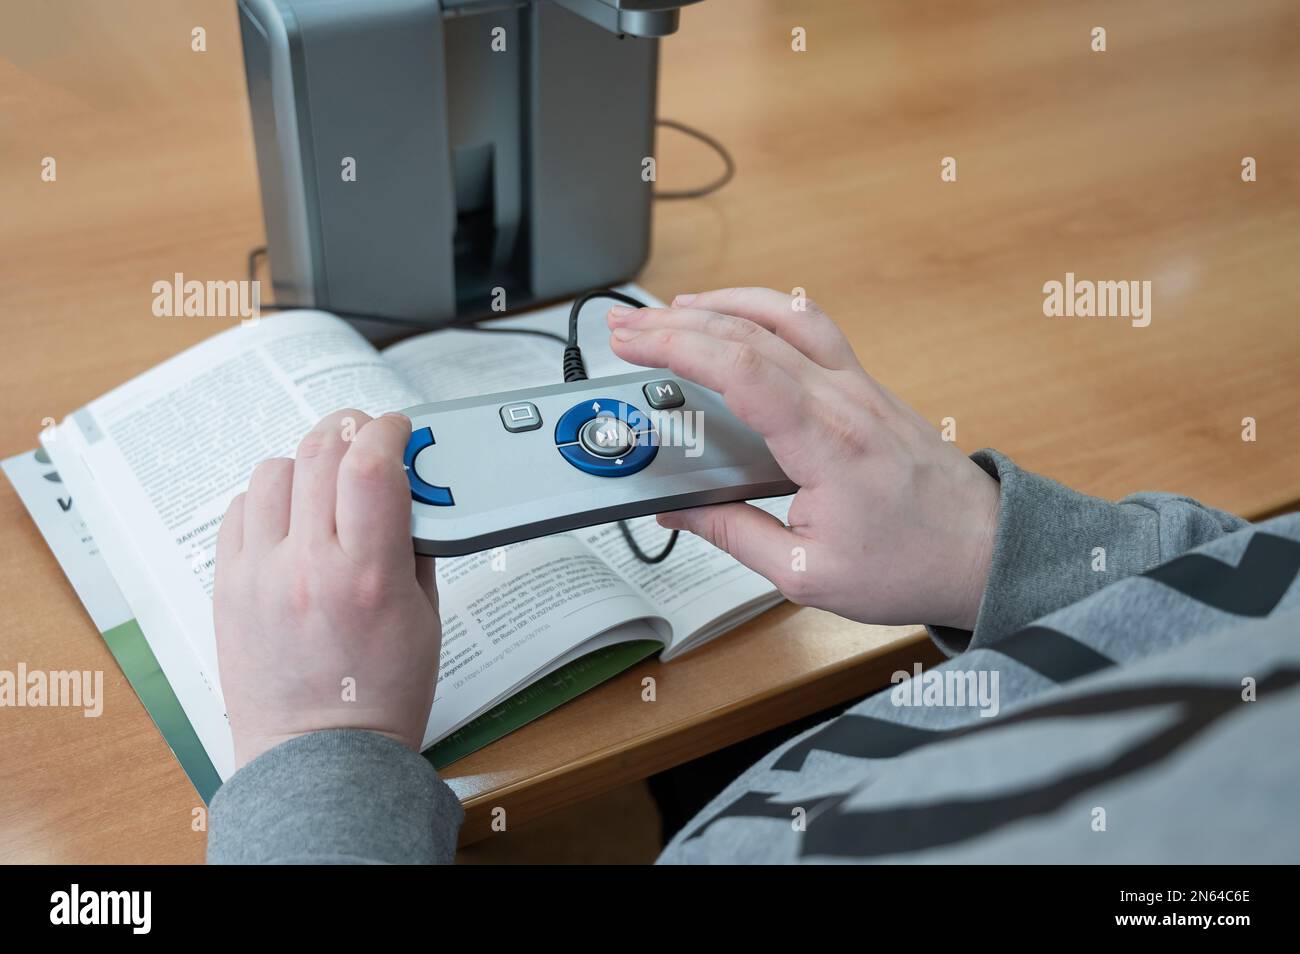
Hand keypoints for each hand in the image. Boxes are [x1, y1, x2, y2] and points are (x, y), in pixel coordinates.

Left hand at [214, 409, 439, 767]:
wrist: (319, 757)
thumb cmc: (380, 695)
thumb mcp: (426, 616)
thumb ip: (416, 545)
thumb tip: (407, 488)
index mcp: (368, 575)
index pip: (371, 464)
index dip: (388, 430)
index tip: (398, 429)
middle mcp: (308, 566)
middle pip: (320, 452)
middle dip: (350, 430)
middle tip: (367, 437)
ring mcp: (259, 575)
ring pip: (275, 471)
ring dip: (308, 463)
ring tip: (327, 484)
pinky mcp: (227, 587)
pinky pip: (241, 510)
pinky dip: (270, 499)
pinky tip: (291, 518)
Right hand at [607, 288, 999, 630]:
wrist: (985, 553)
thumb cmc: (913, 564)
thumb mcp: (806, 572)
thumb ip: (732, 534)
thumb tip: (677, 511)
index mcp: (828, 443)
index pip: (741, 368)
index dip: (677, 346)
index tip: (632, 342)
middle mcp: (845, 399)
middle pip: (751, 331)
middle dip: (676, 322)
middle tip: (624, 327)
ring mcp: (859, 386)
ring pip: (786, 314)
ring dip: (723, 304)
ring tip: (672, 312)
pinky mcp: (866, 389)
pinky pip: (811, 329)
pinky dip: (764, 312)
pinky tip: (739, 322)